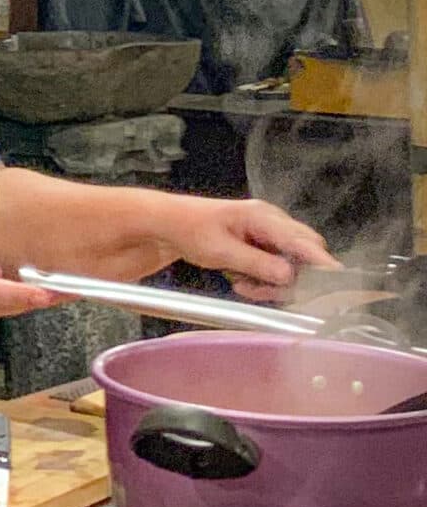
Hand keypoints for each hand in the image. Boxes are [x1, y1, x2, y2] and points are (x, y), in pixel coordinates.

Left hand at [165, 196, 334, 300]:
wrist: (169, 224)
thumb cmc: (190, 228)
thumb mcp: (220, 250)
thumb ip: (256, 263)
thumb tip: (289, 276)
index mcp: (263, 217)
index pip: (303, 241)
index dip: (321, 263)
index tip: (336, 281)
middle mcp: (272, 222)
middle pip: (303, 256)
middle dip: (287, 280)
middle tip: (258, 290)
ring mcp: (269, 233)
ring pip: (290, 266)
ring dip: (270, 282)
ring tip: (241, 284)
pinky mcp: (263, 245)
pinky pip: (276, 267)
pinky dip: (262, 279)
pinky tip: (241, 280)